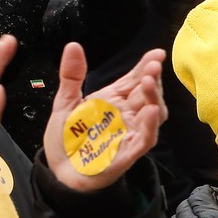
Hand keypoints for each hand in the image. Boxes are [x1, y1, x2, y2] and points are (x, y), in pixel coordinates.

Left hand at [43, 43, 165, 191]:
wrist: (60, 171)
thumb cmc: (67, 138)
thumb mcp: (64, 102)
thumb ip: (71, 75)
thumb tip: (73, 46)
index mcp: (112, 100)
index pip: (133, 79)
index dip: (145, 66)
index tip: (156, 52)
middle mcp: (125, 115)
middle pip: (146, 93)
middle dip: (151, 78)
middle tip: (153, 65)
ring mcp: (129, 133)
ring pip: (152, 114)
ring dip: (154, 97)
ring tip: (149, 81)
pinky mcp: (129, 151)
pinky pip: (146, 138)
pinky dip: (150, 124)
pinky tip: (151, 110)